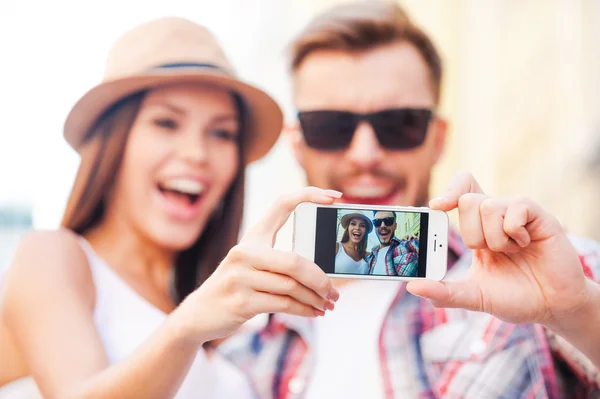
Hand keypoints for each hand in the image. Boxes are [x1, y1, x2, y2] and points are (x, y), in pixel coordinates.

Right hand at [179, 187, 341, 343]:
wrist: (200, 313)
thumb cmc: (236, 286)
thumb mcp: (252, 264)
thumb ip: (281, 262)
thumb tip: (324, 275)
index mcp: (252, 236)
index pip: (282, 204)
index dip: (309, 195)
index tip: (334, 196)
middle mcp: (244, 252)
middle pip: (295, 262)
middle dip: (321, 280)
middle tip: (334, 293)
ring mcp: (240, 277)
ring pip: (291, 287)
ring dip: (315, 299)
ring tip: (327, 305)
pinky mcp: (241, 302)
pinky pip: (283, 304)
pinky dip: (304, 310)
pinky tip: (314, 312)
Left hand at [406, 172, 594, 329]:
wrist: (552, 307)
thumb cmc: (514, 297)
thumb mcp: (473, 296)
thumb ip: (444, 292)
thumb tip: (412, 286)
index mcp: (478, 227)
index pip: (460, 190)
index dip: (447, 191)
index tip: (435, 207)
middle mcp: (496, 216)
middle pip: (467, 200)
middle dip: (471, 233)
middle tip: (490, 251)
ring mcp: (517, 214)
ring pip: (487, 206)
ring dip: (495, 239)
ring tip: (511, 251)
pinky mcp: (538, 216)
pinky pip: (515, 207)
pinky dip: (514, 232)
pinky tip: (526, 244)